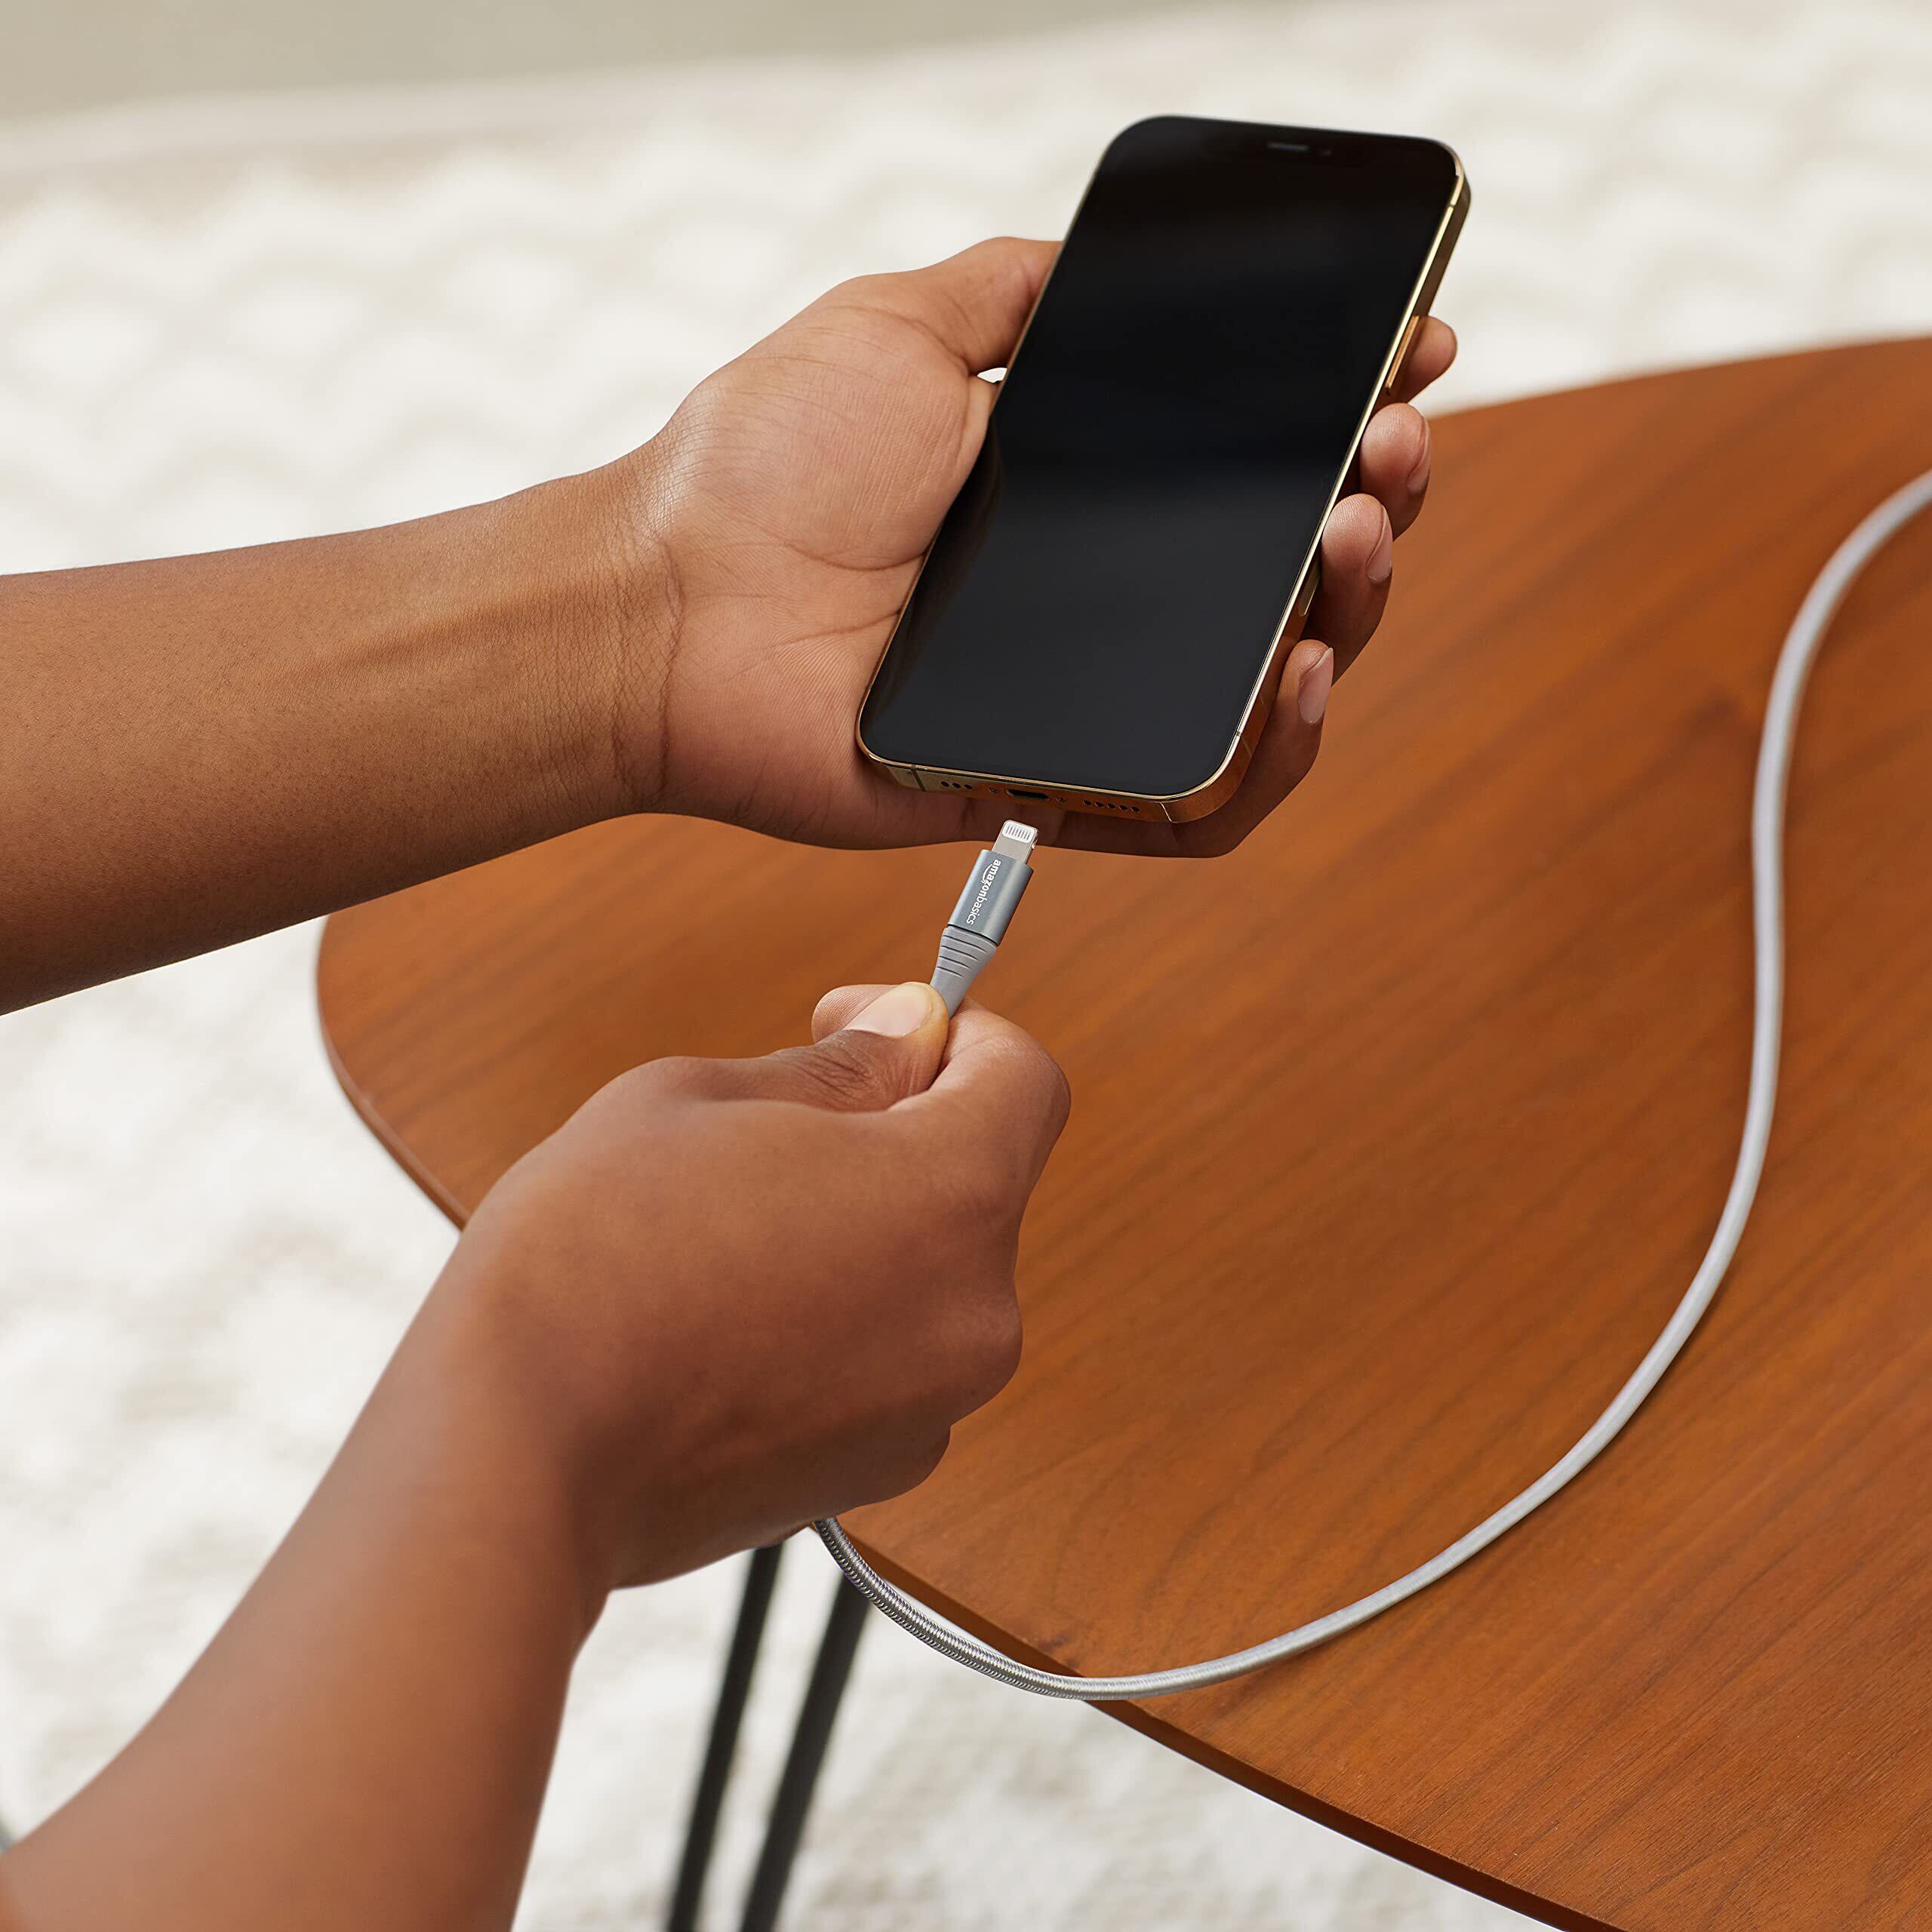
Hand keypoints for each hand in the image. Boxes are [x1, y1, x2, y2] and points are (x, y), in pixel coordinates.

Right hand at [423, 982, 1068, 1589]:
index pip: (1025, 1078)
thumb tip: (908, 1032)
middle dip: (893, 1133)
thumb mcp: (701, 1098)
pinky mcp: (879, 1472)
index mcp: (953, 1197)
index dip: (952, 1032)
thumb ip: (840, 1066)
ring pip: (927, 1272)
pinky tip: (726, 1318)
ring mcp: (934, 1406)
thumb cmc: (592, 1257)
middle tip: (767, 1127)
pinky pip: (889, 1357)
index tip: (863, 1029)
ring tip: (725, 1232)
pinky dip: (838, 1321)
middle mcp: (977, 1311)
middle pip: (977, 1180)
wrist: (513, 1454)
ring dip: (859, 1231)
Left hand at [604, 236, 1454, 856]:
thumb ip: (1013, 290)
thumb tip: (1114, 255)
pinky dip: (1273, 758)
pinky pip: (1203, 809)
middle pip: (1287, 581)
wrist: (671, 605)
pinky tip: (1301, 678)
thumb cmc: (762, 469)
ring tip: (1356, 540)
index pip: (1252, 472)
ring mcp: (1088, 705)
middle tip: (1391, 452)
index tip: (1408, 363)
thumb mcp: (899, 326)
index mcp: (1081, 497)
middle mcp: (1101, 604)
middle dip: (1373, 509)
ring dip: (1347, 620)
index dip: (1342, 423)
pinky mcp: (1061, 794)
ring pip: (1270, 694)